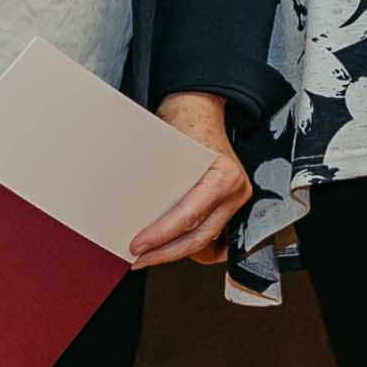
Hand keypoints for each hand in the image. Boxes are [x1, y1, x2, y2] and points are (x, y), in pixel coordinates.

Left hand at [131, 92, 254, 267]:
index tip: (138, 245)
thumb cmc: (185, 125)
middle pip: (199, 237)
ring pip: (206, 240)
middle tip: (138, 256)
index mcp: (223, 176)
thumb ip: (158, 184)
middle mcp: (235, 190)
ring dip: (176, 251)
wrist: (199, 110)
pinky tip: (170, 247)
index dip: (161, 236)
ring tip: (149, 255)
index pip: (189, 216)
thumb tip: (131, 217)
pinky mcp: (228, 205)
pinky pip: (211, 234)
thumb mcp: (168, 151)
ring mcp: (236, 200)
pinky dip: (190, 244)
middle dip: (165, 252)